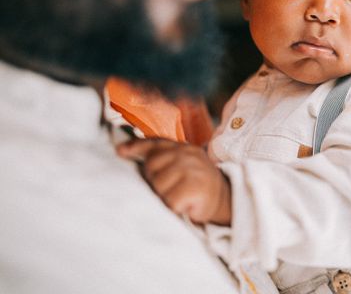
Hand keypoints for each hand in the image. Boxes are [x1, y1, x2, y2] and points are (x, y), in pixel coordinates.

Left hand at [116, 139, 230, 225]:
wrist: (227, 201)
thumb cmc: (198, 187)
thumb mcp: (184, 167)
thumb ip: (164, 160)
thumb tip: (127, 152)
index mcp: (184, 149)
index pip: (156, 144)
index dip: (137, 146)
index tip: (121, 151)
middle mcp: (188, 154)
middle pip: (152, 165)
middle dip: (155, 180)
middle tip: (171, 189)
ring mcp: (192, 169)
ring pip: (159, 185)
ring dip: (166, 196)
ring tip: (180, 198)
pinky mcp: (195, 186)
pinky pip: (170, 201)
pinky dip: (175, 208)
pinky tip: (186, 206)